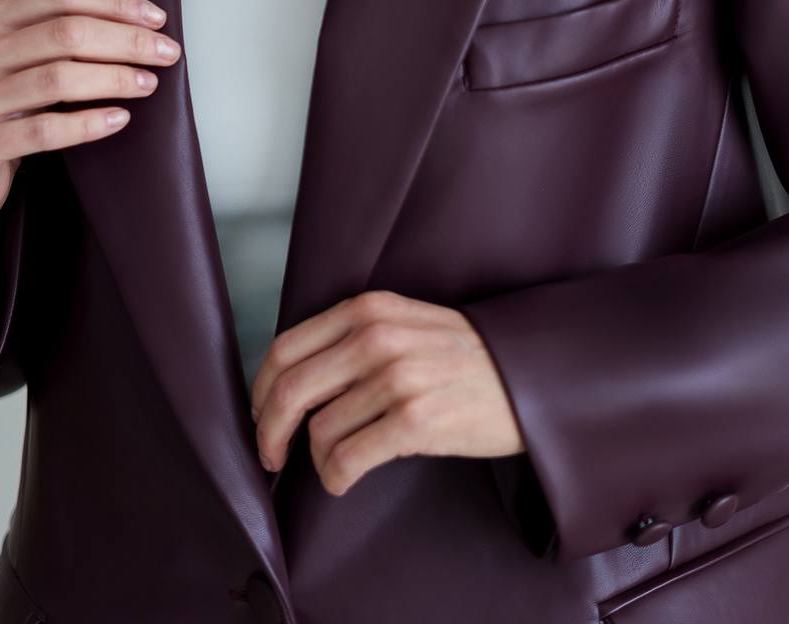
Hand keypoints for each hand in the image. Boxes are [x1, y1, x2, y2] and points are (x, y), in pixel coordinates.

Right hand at [0, 0, 179, 234]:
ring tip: (148, 84)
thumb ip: (56, 33)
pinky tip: (119, 119)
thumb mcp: (17, 58)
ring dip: (114, 79)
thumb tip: (141, 22)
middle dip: (126, 41)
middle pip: (65, 33)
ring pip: (58, 79)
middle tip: (167, 53)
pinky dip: (89, 123)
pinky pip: (45, 130)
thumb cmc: (2, 106)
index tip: (157, 19)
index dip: (114, 2)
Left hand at [249, 289, 524, 495]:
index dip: (261, 390)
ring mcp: (396, 378)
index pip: (285, 348)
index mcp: (367, 309)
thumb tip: (292, 383)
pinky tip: (345, 479)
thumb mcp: (403, 324)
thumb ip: (352, 338)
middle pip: (290, 391)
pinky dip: (336, 477)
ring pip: (319, 431)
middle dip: (268, 433)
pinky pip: (348, 459)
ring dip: (317, 459)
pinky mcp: (416, 420)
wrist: (528, 374)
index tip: (260, 416)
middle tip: (271, 457)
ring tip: (335, 465)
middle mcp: (376, 337)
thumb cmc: (461, 356)